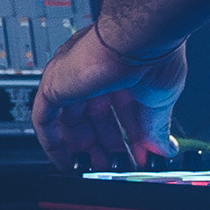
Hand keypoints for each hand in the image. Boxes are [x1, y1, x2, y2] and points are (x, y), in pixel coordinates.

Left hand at [30, 23, 185, 167]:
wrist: (139, 37)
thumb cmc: (152, 53)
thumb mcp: (160, 100)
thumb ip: (157, 128)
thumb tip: (165, 149)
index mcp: (120, 71)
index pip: (118, 113)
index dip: (127, 139)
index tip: (136, 158)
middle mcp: (94, 73)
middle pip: (93, 120)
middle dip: (105, 148)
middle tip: (115, 168)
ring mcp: (73, 79)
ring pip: (69, 123)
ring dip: (82, 150)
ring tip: (95, 171)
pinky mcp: (55, 85)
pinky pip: (44, 120)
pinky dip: (54, 143)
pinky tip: (66, 160)